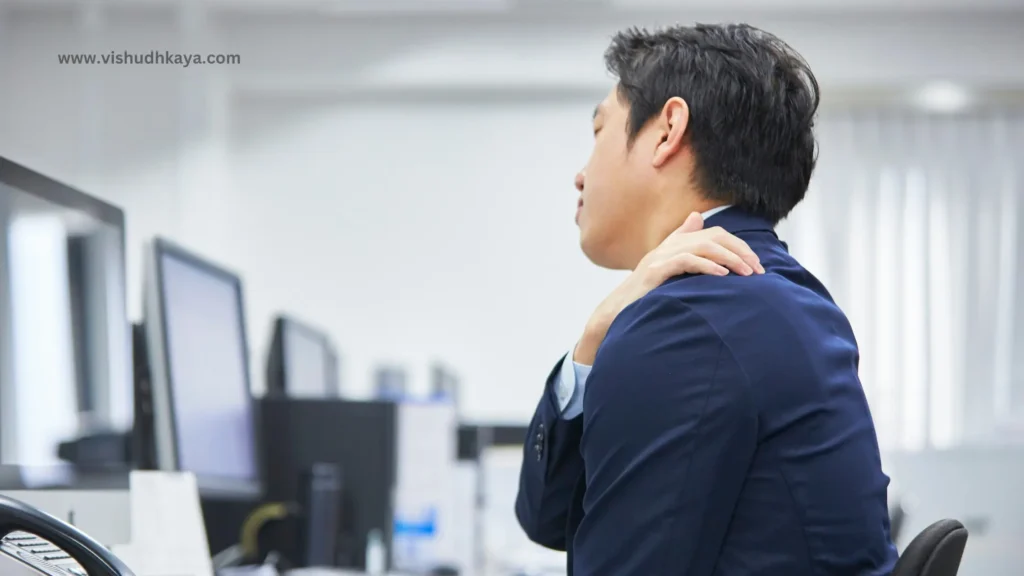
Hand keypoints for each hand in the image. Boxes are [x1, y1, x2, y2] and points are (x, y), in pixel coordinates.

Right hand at [573, 211, 763, 364]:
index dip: (738, 245)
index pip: (715, 234)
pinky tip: (722, 275)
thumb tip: (696, 217)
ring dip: (730, 258)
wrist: (617, 311)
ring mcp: (661, 257)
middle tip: (758, 270)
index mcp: (674, 244)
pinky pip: (686, 261)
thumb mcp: (668, 267)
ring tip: (746, 273)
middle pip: (713, 236)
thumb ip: (682, 244)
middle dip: (740, 251)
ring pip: (703, 246)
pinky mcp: (655, 272)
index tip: (756, 264)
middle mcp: (669, 246)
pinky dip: (707, 265)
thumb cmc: (646, 294)